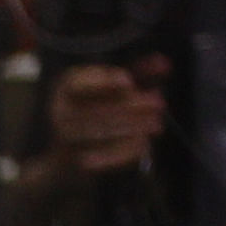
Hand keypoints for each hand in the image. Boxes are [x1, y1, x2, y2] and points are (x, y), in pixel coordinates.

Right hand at [45, 56, 167, 177]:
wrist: (71, 151)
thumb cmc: (99, 107)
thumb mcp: (117, 84)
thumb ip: (140, 71)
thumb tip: (164, 64)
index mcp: (67, 87)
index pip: (79, 82)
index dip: (103, 82)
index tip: (128, 81)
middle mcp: (61, 112)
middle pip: (94, 109)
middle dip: (129, 106)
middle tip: (158, 103)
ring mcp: (66, 138)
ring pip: (100, 133)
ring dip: (132, 128)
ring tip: (156, 124)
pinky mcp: (77, 161)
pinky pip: (102, 156)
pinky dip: (126, 150)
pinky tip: (145, 144)